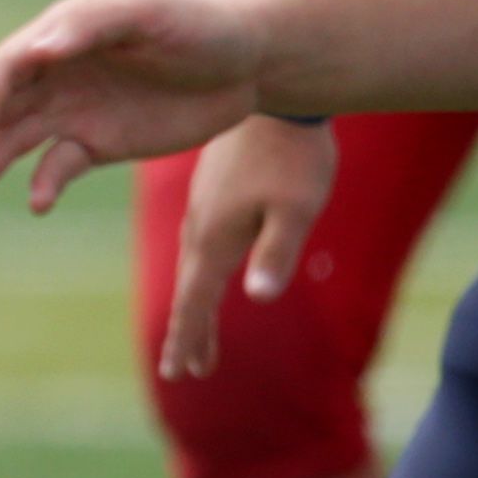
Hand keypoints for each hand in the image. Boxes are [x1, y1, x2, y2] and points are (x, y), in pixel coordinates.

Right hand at [0, 0, 265, 211]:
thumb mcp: (149, 10)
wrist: (253, 61)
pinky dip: (44, 185)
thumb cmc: (199, 22)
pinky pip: (58, 168)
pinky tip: (38, 203)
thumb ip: (92, 24)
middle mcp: (55, 73)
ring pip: (16, 143)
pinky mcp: (96, 144)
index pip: (8, 66)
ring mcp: (73, 110)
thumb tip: (37, 49)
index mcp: (60, 34)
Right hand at [163, 113, 337, 380]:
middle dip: (190, 333)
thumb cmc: (294, 158)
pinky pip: (199, 246)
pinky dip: (200, 274)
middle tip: (186, 372)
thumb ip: (276, 252)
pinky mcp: (212, 195)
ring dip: (196, 307)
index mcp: (215, 237)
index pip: (197, 301)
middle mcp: (200, 227)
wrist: (277, 103)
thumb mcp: (297, 208)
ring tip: (201, 338)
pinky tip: (208, 273)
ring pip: (195, 269)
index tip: (179, 374)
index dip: (189, 338)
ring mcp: (203, 210)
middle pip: (191, 292)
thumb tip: (258, 297)